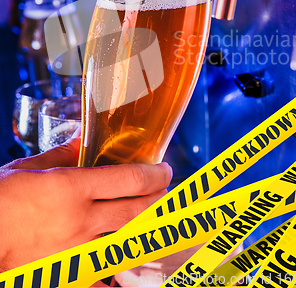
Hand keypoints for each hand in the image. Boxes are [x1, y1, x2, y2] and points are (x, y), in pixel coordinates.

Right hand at [0, 138, 171, 272]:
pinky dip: (120, 270)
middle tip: (163, 189)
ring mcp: (79, 253)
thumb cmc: (0, 200)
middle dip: (159, 197)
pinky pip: (107, 280)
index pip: (131, 180)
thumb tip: (84, 139)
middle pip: (138, 210)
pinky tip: (127, 259)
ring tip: (150, 215)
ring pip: (130, 241)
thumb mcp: (28, 168)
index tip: (163, 170)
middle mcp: (82, 221)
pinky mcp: (71, 277)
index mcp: (72, 189)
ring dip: (145, 227)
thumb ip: (63, 154)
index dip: (155, 174)